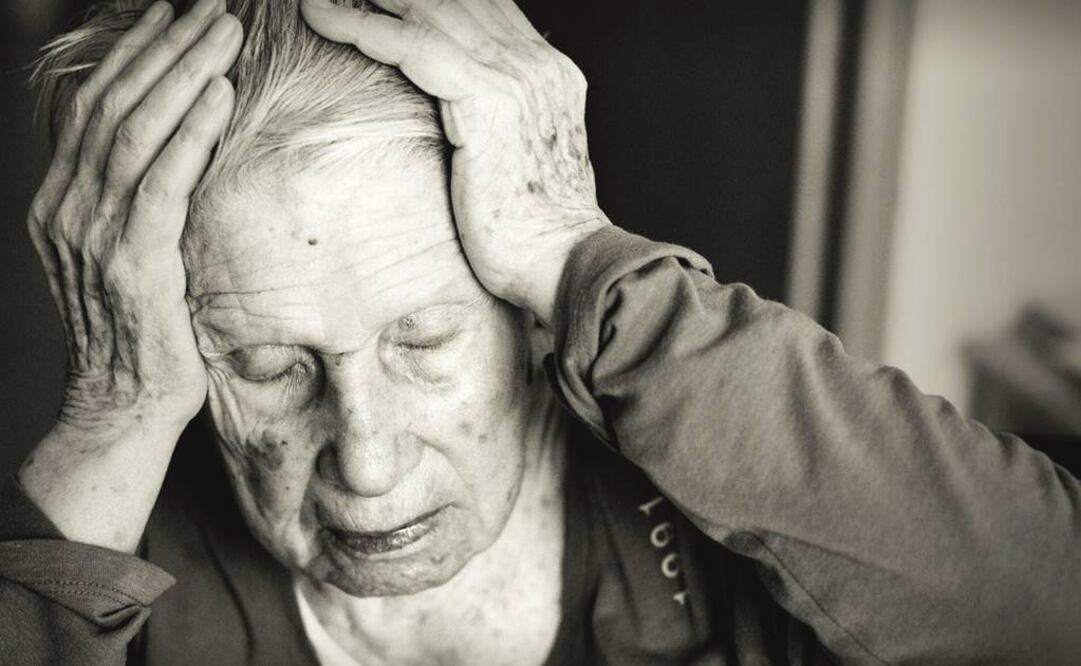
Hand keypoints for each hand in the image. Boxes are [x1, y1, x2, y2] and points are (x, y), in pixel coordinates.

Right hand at [19, 0, 241, 550]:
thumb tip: (182, 143)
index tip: (170, 14)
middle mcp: (66, 207)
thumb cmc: (143, 329)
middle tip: (210, 7)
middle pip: (112, 105)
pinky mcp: (132, 263)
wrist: (123, 403)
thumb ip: (138, 198)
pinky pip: (160, 182)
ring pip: (134, 131)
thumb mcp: (129, 252)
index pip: (92, 105)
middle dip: (164, 48)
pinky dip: (189, 133)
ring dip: (182, 74)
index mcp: (61, 199)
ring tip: (223, 34)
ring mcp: (92, 235)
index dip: (132, 54)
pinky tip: (219, 96)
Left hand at [301, 0, 609, 325]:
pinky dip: (362, 25)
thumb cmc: (535, 234)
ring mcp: (516, 78)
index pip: (484, 7)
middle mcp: (537, 64)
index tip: (377, 1)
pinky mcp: (489, 101)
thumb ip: (496, 127)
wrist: (565, 264)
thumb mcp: (520, 164)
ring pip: (430, 7)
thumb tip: (452, 123)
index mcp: (548, 74)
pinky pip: (413, 43)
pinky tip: (322, 15)